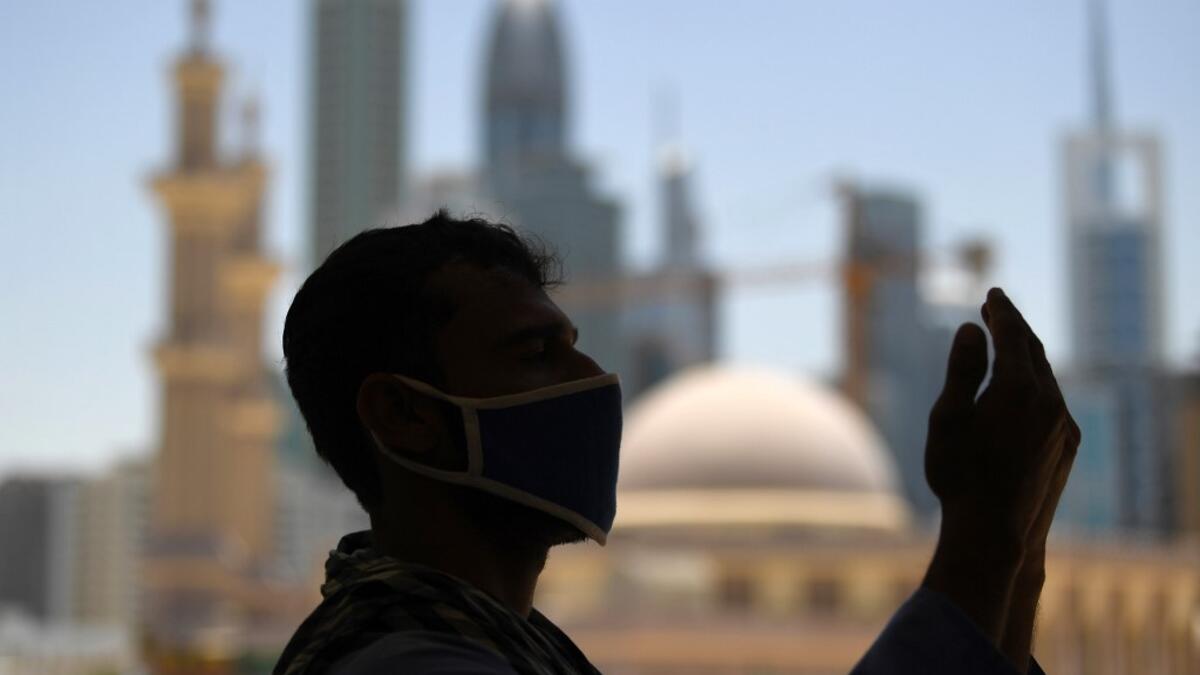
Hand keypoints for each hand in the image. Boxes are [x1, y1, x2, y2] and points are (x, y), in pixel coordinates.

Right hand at [921, 288, 1079, 661]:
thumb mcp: (947, 417)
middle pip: (1033, 350)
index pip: (1012, 334)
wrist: (995, 532)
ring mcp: (1063, 424)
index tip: (992, 294)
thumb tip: (974, 328)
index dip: (1001, 311)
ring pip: (1046, 377)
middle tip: (997, 309)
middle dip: (1014, 327)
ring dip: (1026, 356)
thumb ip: (963, 368)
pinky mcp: (1067, 445)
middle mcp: (1049, 400)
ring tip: (1007, 345)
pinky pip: (1054, 402)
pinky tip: (1024, 389)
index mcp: (1018, 387)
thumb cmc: (959, 475)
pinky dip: (1037, 384)